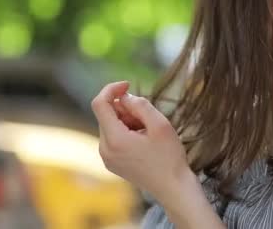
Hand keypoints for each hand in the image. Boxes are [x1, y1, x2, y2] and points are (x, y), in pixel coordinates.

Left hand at [91, 81, 190, 202]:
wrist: (173, 187)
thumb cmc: (169, 157)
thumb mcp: (160, 124)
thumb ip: (140, 105)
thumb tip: (125, 97)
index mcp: (114, 139)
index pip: (99, 104)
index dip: (112, 89)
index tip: (128, 85)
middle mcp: (105, 149)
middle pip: (106, 115)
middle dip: (125, 108)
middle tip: (148, 117)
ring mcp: (107, 158)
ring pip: (111, 125)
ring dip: (127, 120)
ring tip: (148, 132)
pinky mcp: (112, 163)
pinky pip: (114, 137)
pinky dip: (126, 132)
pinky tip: (144, 141)